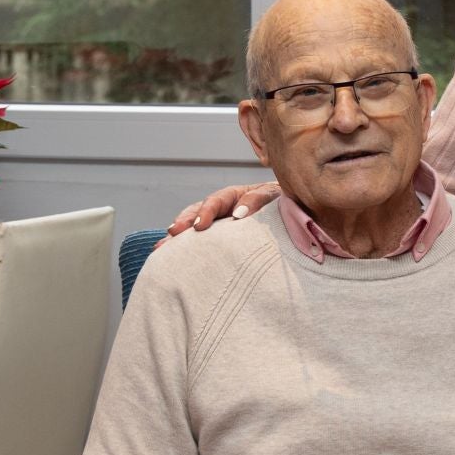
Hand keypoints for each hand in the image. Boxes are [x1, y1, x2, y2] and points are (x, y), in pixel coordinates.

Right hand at [160, 181, 281, 246]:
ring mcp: (218, 225)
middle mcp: (221, 210)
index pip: (217, 201)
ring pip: (193, 228)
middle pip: (197, 213)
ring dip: (178, 238)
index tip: (200, 226)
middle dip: (184, 223)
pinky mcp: (219, 241)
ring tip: (162, 248)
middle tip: (173, 233)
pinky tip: (170, 258)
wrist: (292, 214)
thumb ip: (257, 200)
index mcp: (234, 196)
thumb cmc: (282, 203)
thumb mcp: (273, 196)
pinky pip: (200, 244)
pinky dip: (185, 249)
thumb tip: (238, 214)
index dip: (207, 212)